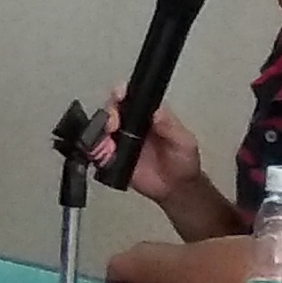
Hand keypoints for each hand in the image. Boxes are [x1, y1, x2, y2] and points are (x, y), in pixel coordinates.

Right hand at [94, 91, 208, 214]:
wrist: (176, 189)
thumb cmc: (183, 162)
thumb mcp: (183, 141)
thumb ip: (170, 126)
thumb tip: (157, 111)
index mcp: (149, 116)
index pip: (132, 98)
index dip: (122, 93)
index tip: (119, 95)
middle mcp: (133, 126)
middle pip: (112, 111)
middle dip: (108, 113)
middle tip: (112, 124)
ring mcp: (123, 142)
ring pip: (102, 129)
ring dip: (100, 133)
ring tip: (109, 144)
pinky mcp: (114, 159)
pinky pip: (99, 152)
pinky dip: (97, 152)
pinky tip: (105, 156)